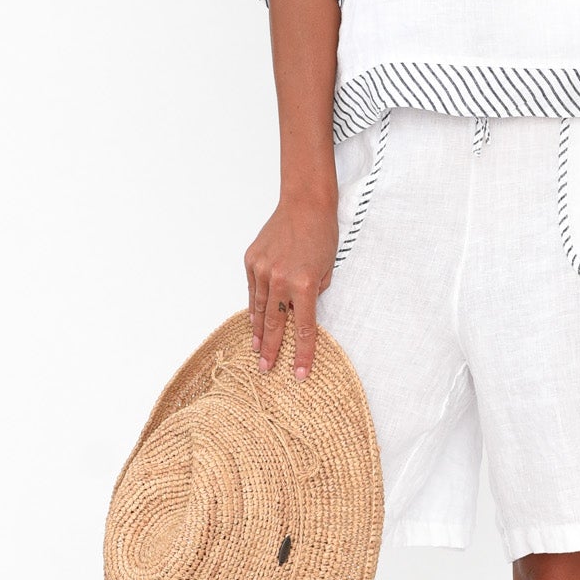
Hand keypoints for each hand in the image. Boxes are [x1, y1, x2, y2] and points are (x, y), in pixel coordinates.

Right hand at [244, 191, 338, 380]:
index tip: (300, 374)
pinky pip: (252, 290)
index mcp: (305, 284)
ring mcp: (262, 270)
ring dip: (259, 332)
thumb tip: (299, 310)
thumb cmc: (323, 235)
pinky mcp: (251, 260)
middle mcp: (280, 280)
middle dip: (272, 350)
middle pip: (275, 324)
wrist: (305, 204)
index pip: (304, 328)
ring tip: (257, 351)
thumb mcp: (328, 269)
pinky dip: (254, 307)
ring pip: (259, 309)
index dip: (303, 354)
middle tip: (266, 369)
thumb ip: (314, 293)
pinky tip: (253, 322)